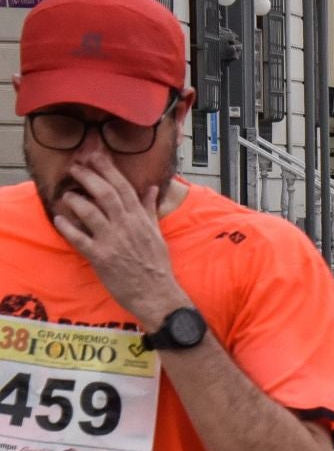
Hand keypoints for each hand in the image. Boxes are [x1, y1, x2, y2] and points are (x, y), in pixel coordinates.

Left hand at [50, 154, 189, 329]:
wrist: (157, 293)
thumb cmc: (157, 265)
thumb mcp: (157, 234)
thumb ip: (149, 210)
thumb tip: (152, 189)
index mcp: (140, 219)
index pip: (123, 187)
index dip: (107, 169)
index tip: (95, 156)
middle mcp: (126, 226)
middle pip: (105, 193)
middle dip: (87, 176)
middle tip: (75, 166)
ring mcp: (113, 241)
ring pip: (90, 212)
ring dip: (75, 200)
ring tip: (66, 194)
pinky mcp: (100, 257)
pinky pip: (80, 238)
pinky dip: (68, 227)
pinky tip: (59, 219)